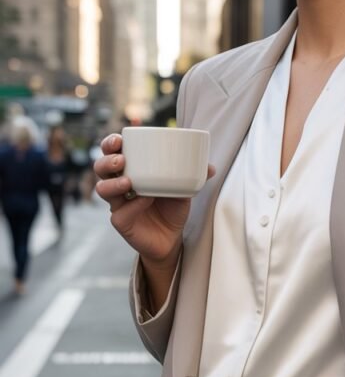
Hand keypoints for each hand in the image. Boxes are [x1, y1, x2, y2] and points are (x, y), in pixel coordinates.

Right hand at [94, 133, 214, 263]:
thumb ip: (194, 176)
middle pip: (101, 168)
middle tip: (121, 160)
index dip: (110, 143)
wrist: (172, 238)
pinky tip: (146, 200)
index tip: (120, 139)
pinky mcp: (121, 222)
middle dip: (107, 161)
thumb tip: (211, 167)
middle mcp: (119, 185)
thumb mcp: (184, 189)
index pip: (112, 152)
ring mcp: (118, 204)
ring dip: (113, 183)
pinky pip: (120, 213)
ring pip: (103, 189)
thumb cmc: (172, 208)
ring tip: (128, 181)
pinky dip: (133, 205)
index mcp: (131, 170)